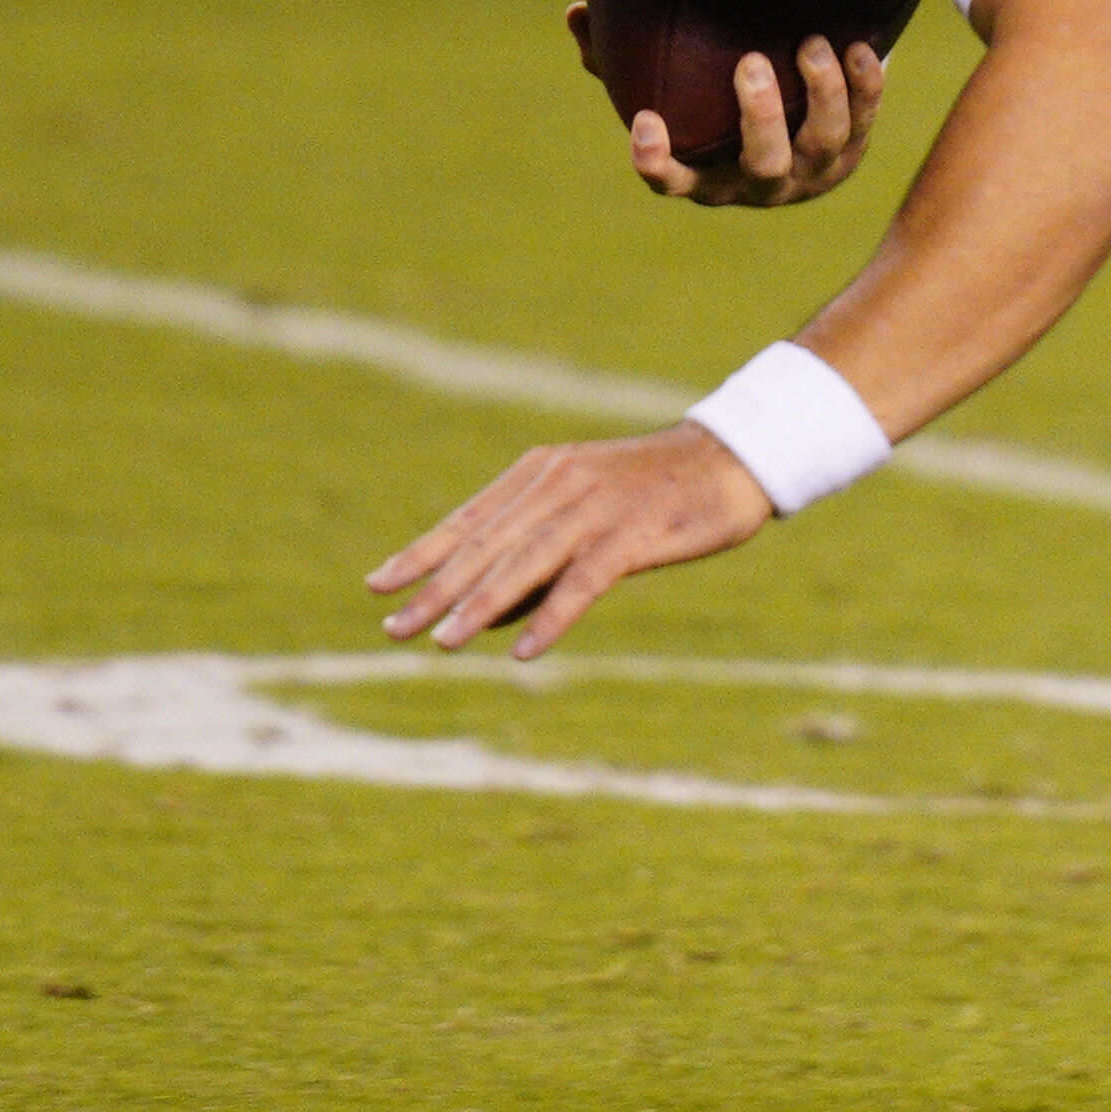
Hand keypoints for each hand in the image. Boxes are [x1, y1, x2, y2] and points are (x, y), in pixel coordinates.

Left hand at [366, 422, 773, 660]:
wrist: (733, 459)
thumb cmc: (656, 490)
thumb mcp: (586, 506)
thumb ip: (536, 550)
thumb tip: (486, 614)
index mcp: (539, 471)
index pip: (467, 520)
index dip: (421, 555)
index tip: (377, 586)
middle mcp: (558, 483)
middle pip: (486, 545)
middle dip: (436, 590)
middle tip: (395, 628)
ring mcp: (595, 507)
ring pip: (524, 563)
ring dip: (481, 606)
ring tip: (443, 643)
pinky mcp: (634, 534)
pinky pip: (584, 581)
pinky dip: (553, 616)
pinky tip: (526, 651)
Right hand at [565, 1, 885, 207]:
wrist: (795, 126)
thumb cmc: (708, 103)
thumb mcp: (665, 86)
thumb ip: (617, 58)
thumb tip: (576, 12)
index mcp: (707, 176)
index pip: (675, 181)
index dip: (659, 162)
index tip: (647, 123)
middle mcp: (761, 183)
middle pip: (763, 164)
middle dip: (760, 117)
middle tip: (752, 64)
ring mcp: (812, 171)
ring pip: (823, 142)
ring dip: (821, 94)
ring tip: (810, 45)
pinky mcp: (853, 149)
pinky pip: (865, 120)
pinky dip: (865, 86)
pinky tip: (858, 46)